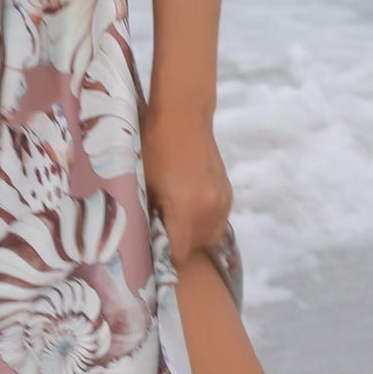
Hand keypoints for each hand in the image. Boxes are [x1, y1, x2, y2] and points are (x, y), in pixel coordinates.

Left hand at [140, 101, 232, 261]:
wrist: (183, 117)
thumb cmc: (154, 147)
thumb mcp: (144, 184)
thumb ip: (148, 217)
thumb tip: (147, 241)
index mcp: (186, 208)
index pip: (179, 253)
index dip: (165, 256)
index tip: (153, 250)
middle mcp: (209, 209)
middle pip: (196, 248)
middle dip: (180, 247)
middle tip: (162, 234)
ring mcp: (222, 201)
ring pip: (210, 237)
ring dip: (194, 236)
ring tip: (176, 222)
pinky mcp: (228, 193)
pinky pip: (218, 221)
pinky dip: (205, 222)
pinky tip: (190, 209)